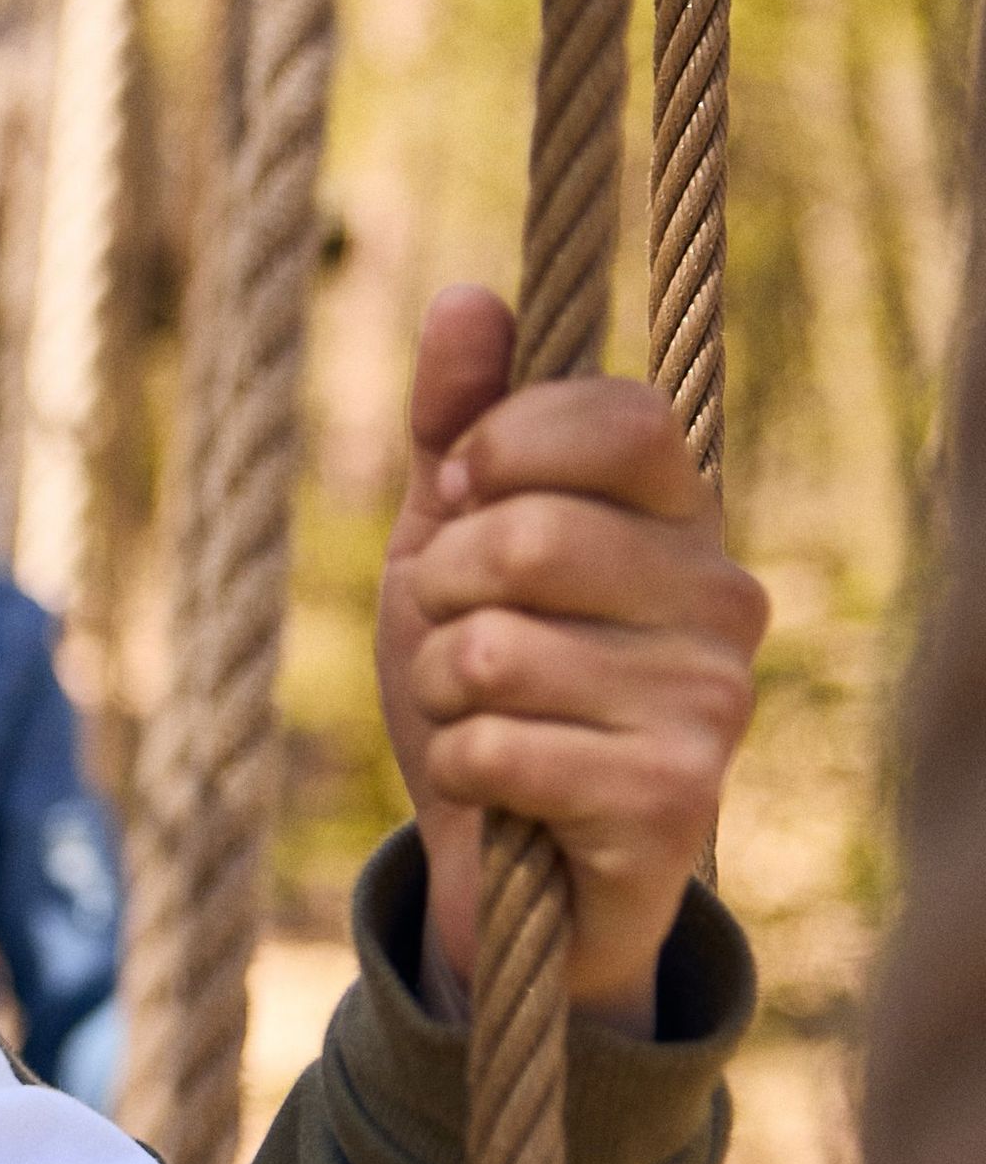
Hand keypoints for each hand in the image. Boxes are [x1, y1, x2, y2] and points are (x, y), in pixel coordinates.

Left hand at [376, 286, 764, 1034]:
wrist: (513, 864)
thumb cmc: (482, 683)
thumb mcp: (444, 540)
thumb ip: (457, 423)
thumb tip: (467, 299)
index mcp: (681, 515)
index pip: (615, 415)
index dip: (499, 445)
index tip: (459, 495)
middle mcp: (723, 594)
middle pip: (529, 534)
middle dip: (439, 592)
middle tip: (454, 637)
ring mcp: (713, 699)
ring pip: (495, 649)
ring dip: (441, 690)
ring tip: (479, 717)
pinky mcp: (678, 797)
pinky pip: (501, 746)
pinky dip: (460, 768)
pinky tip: (499, 789)